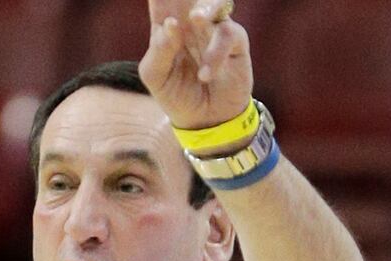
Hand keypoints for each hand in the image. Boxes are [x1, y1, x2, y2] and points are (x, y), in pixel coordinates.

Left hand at [139, 0, 252, 129]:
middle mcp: (191, 20)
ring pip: (215, 2)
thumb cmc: (175, 93)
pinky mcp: (235, 41)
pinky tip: (205, 75)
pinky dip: (216, 54)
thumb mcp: (155, 76)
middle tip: (188, 11)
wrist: (204, 119)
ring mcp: (214, 28)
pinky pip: (228, 35)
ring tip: (196, 17)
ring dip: (207, 6)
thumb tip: (172, 24)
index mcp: (167, 22)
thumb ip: (159, 50)